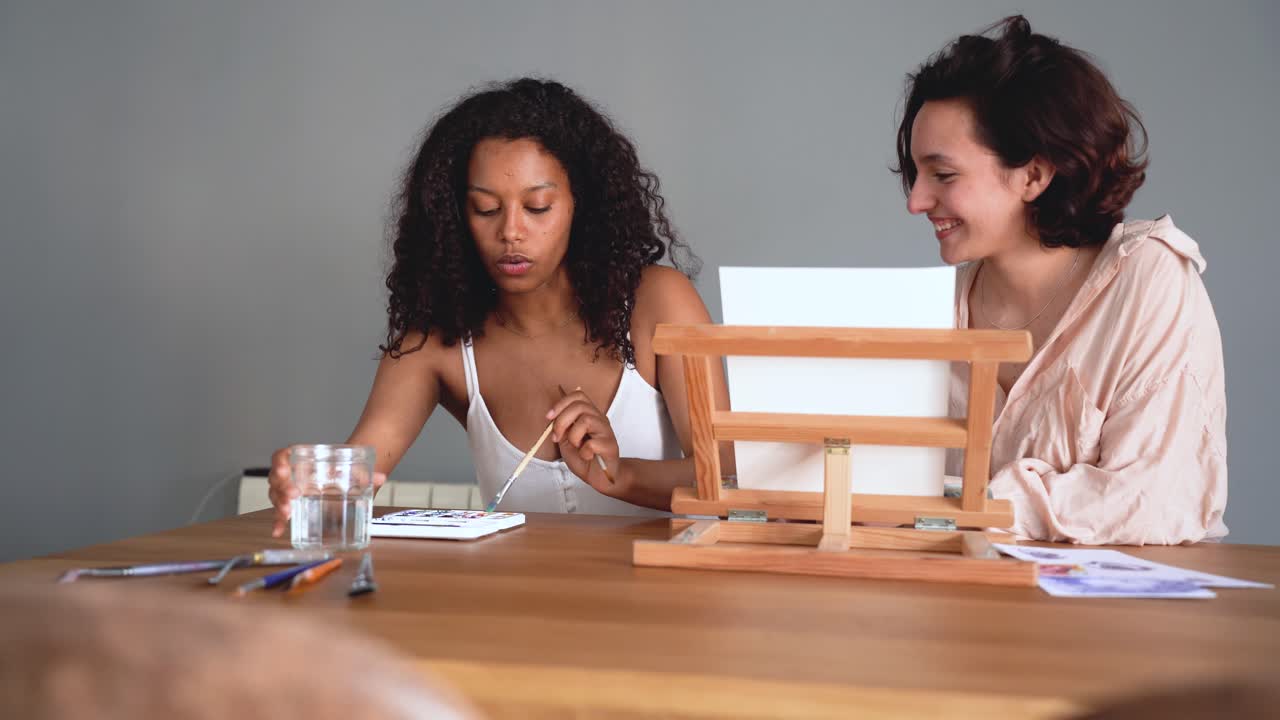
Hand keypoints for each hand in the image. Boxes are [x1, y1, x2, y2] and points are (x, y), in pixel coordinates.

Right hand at [268, 446, 385, 537]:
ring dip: (279, 505)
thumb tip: (380, 478)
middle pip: (277, 478)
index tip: (285, 470)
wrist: (345, 474)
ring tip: (288, 513)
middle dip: (282, 488)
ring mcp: (289, 490)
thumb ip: (365, 472)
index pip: (282, 456)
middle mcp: (291, 474)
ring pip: (276, 495)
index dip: (280, 463)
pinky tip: (278, 531)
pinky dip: (278, 521)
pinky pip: (280, 512)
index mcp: (301, 459)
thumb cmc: (343, 468)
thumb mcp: (352, 468)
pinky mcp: (292, 504)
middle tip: (293, 496)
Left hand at [547, 387, 620, 494]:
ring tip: (576, 447)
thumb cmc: (583, 458)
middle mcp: (599, 419)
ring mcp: (606, 431)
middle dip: (562, 420)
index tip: (549, 417)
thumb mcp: (566, 441)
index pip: (578, 396)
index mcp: (589, 415)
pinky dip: (584, 452)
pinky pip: (592, 443)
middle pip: (580, 405)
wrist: (599, 478)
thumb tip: (552, 416)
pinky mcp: (610, 445)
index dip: (561, 403)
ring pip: (586, 420)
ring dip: (573, 436)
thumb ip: (561, 428)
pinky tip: (587, 456)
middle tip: (557, 437)